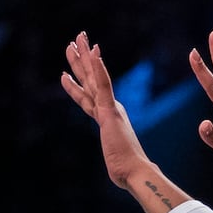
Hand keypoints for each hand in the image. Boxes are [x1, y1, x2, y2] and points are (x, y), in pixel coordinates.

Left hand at [61, 32, 152, 189]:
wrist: (136, 173)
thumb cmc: (127, 170)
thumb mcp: (116, 161)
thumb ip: (118, 160)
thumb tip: (122, 173)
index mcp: (108, 116)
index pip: (91, 92)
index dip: (84, 75)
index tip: (80, 58)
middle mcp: (109, 108)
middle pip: (90, 79)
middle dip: (81, 59)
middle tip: (75, 39)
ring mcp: (109, 108)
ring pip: (92, 77)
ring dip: (83, 58)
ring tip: (76, 40)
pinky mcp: (110, 112)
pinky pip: (103, 86)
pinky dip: (99, 69)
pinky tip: (94, 52)